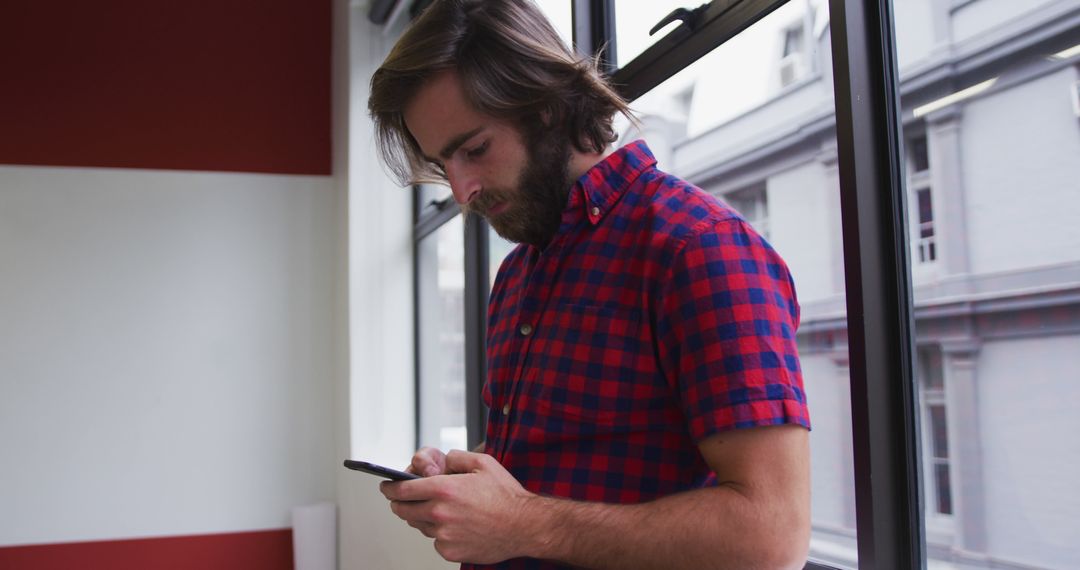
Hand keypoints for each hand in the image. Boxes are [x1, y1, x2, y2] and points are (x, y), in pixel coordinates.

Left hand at [380, 450, 539, 563]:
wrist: (524, 526)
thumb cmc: (506, 496)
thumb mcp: (483, 463)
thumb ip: (456, 457)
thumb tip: (441, 461)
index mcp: (445, 489)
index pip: (402, 490)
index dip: (389, 488)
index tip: (386, 487)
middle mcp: (440, 513)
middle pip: (403, 510)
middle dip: (399, 503)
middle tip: (403, 500)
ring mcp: (444, 535)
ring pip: (419, 525)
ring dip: (422, 517)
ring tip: (441, 510)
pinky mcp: (450, 551)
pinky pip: (435, 541)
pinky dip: (439, 534)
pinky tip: (456, 526)